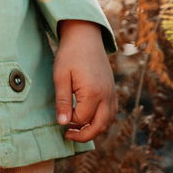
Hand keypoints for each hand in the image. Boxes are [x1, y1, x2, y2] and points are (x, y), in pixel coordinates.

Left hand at [53, 20, 117, 142]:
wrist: (85, 37)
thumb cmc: (70, 54)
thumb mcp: (60, 76)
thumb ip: (62, 101)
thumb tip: (62, 123)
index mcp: (93, 93)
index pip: (82, 118)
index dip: (69, 121)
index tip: (59, 117)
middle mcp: (107, 96)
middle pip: (100, 126)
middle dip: (84, 135)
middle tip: (68, 136)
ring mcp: (112, 93)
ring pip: (108, 121)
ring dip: (94, 129)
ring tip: (77, 129)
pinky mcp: (112, 90)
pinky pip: (111, 112)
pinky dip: (102, 120)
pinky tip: (88, 118)